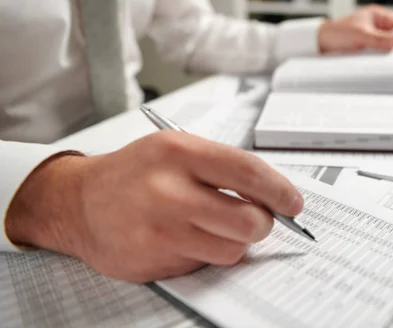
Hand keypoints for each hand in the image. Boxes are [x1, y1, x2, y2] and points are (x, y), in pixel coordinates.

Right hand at [5, 131, 303, 282]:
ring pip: (232, 249)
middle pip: (249, 220)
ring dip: (235, 242)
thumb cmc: (135, 173)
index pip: (249, 173)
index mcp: (179, 152)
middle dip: (264, 224)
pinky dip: (207, 253)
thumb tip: (272, 194)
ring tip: (217, 227)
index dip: (280, 191)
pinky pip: (204, 263)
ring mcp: (160, 229)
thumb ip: (223, 167)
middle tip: (260, 219)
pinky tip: (187, 238)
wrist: (78, 201)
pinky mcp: (154, 259)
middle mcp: (169, 190)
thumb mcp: (176, 149)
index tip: (293, 203)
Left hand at [318, 4, 392, 53]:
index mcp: (376, 15)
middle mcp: (376, 24)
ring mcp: (372, 36)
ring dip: (388, 52)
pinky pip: (378, 52)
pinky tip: (383, 62)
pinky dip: (381, 56)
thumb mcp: (361, 36)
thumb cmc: (337, 33)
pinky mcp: (366, 46)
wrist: (320, 43)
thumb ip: (380, 39)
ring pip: (387, 45)